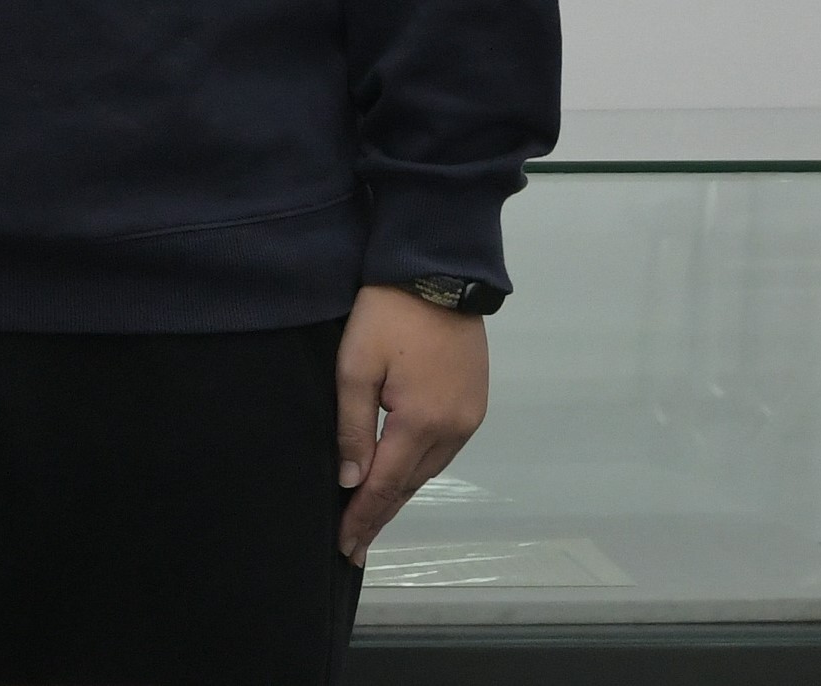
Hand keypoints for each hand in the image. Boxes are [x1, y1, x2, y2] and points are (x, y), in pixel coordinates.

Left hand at [335, 284, 489, 562]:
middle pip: (410, 484)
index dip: (364, 517)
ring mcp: (469, 418)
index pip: (386, 485)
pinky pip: (441, 450)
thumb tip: (350, 480)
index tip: (345, 547)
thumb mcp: (355, 367)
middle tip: (353, 544)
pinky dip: (417, 468)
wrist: (437, 274)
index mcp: (422, 423)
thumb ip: (352, 427)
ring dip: (400, 493)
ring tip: (372, 516)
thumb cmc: (386, 316)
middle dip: (380, 513)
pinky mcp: (474, 403)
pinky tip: (400, 475)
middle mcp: (454, 430)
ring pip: (428, 469)